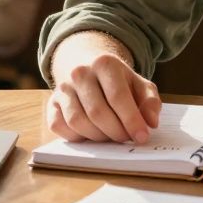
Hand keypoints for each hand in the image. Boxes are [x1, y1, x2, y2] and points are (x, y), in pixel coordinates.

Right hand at [47, 50, 161, 143]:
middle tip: (126, 138)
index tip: (142, 137)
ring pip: (78, 121)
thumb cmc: (117, 81)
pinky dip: (77, 136)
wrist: (88, 67)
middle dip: (116, 132)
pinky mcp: (51, 103)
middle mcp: (80, 72)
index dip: (131, 120)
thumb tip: (150, 122)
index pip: (118, 97)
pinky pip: (61, 126)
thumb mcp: (139, 84)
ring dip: (98, 136)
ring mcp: (62, 88)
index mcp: (105, 63)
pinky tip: (91, 133)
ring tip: (110, 136)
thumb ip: (150, 102)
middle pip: (98, 112)